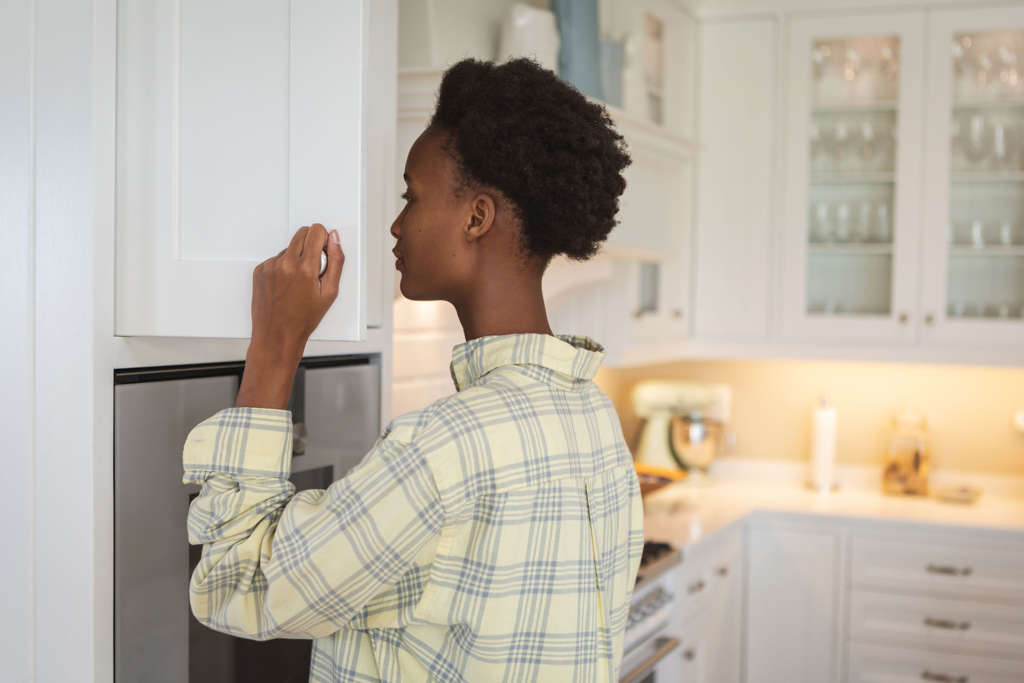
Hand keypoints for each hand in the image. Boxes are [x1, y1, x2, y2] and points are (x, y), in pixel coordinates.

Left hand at [250, 223, 344, 357]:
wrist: (277, 335)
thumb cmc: (303, 319)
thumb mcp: (330, 292)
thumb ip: (336, 261)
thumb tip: (334, 239)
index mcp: (305, 268)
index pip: (315, 231)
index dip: (323, 239)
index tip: (324, 251)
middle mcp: (285, 264)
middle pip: (301, 233)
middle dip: (311, 244)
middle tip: (313, 268)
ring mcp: (270, 267)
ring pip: (289, 247)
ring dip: (296, 258)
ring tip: (298, 283)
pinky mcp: (260, 271)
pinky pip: (276, 259)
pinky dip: (283, 267)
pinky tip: (286, 285)